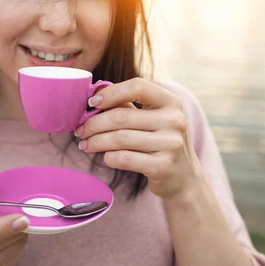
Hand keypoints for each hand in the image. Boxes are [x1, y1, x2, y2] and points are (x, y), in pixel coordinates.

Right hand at [0, 169, 29, 265]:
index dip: (4, 227)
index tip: (23, 218)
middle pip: (4, 240)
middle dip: (18, 224)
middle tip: (25, 210)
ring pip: (15, 246)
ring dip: (19, 230)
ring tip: (10, 221)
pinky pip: (18, 253)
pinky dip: (18, 240)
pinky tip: (9, 234)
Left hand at [74, 78, 203, 199]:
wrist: (184, 178)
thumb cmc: (161, 143)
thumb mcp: (153, 120)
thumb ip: (127, 105)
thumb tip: (95, 92)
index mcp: (172, 102)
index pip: (138, 87)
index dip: (111, 93)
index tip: (92, 103)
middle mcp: (175, 121)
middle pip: (122, 117)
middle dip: (93, 124)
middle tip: (80, 130)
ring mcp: (171, 144)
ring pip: (120, 139)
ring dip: (96, 142)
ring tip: (85, 145)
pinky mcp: (163, 166)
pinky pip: (124, 158)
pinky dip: (109, 157)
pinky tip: (105, 157)